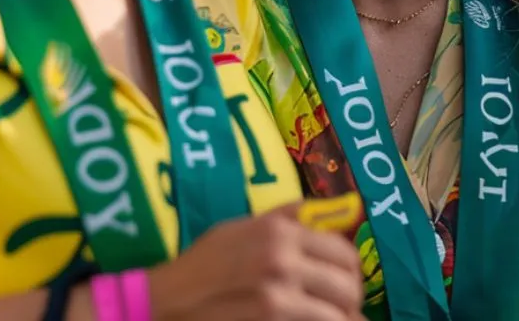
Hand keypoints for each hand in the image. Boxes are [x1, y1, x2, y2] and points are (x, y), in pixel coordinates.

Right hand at [146, 197, 365, 320]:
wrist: (168, 299)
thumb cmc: (206, 261)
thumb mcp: (246, 225)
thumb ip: (293, 217)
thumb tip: (344, 210)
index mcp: (280, 232)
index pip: (344, 253)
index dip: (350, 271)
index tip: (344, 280)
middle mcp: (283, 261)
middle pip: (347, 286)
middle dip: (349, 300)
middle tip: (341, 306)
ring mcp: (277, 297)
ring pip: (337, 315)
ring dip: (339, 319)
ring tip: (330, 318)